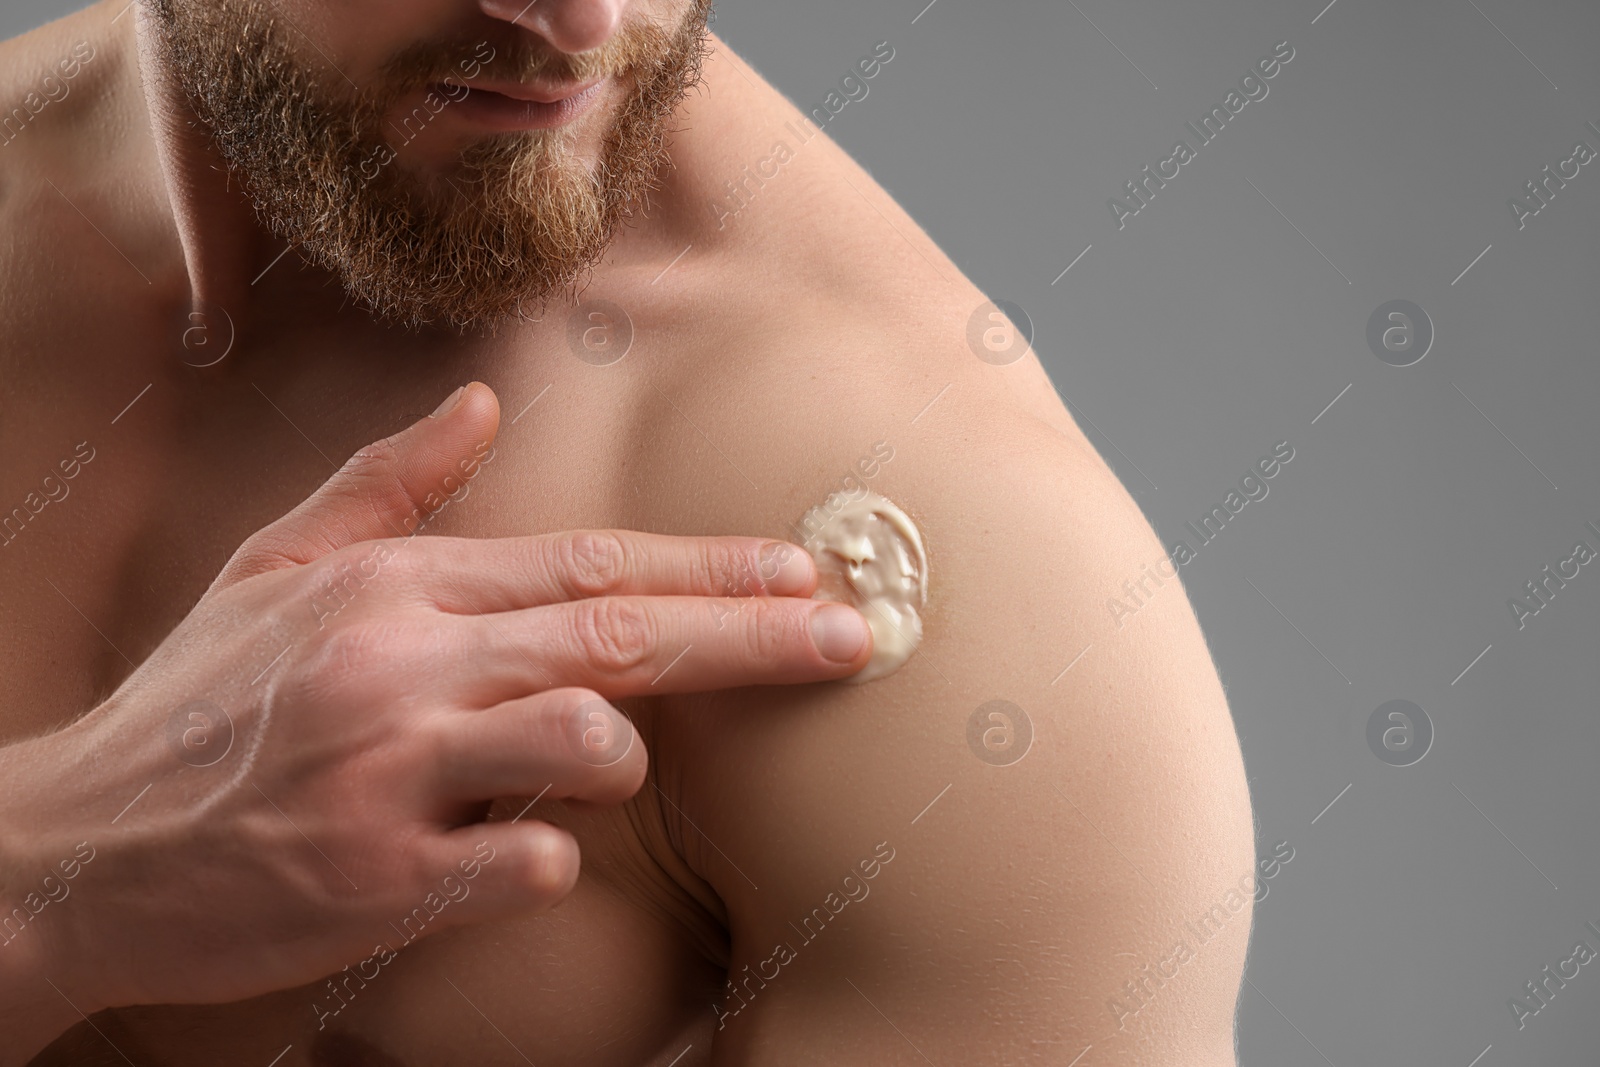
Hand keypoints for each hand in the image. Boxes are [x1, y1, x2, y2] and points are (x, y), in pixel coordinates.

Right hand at [0, 382, 869, 1051]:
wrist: (76, 846)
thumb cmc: (196, 707)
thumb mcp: (274, 566)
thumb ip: (389, 486)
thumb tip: (478, 401)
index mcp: (396, 589)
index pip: (592, 565)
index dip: (710, 568)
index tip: (804, 571)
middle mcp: (405, 665)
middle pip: (622, 636)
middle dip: (754, 634)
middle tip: (854, 635)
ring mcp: (392, 771)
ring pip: (585, 741)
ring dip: (622, 760)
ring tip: (589, 773)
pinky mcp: (377, 879)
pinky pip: (522, 864)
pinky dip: (551, 860)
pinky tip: (523, 858)